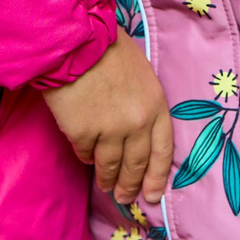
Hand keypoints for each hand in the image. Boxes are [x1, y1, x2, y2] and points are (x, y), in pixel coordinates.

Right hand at [43, 30, 173, 204]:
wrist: (76, 41)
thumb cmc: (108, 48)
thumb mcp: (140, 73)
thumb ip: (143, 102)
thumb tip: (138, 128)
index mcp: (156, 105)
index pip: (163, 151)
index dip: (158, 177)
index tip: (153, 195)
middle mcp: (137, 123)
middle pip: (137, 164)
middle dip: (131, 185)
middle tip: (125, 198)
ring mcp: (110, 131)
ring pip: (110, 165)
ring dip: (108, 179)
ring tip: (105, 187)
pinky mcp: (82, 133)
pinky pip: (84, 153)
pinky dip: (85, 157)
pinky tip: (85, 157)